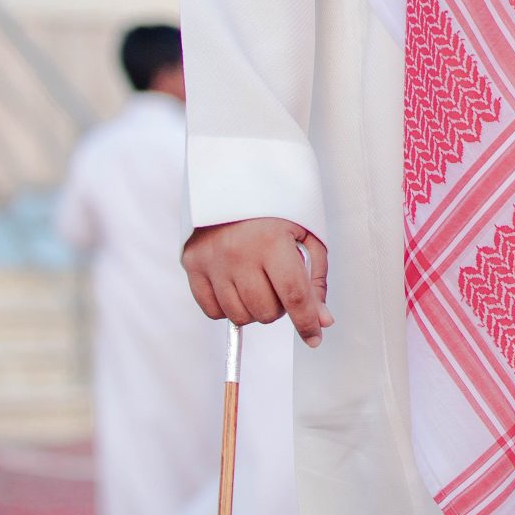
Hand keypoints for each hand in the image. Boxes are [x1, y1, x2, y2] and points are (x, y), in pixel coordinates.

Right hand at [183, 217, 333, 347]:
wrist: (232, 177)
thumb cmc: (275, 206)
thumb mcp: (306, 233)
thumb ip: (316, 279)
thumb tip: (322, 320)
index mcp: (271, 241)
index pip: (294, 296)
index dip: (307, 321)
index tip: (315, 337)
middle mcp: (238, 254)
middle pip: (266, 312)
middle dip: (281, 308)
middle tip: (281, 284)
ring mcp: (212, 261)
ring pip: (240, 316)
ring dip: (256, 309)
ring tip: (260, 281)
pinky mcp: (192, 264)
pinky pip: (213, 310)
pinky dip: (229, 307)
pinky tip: (238, 285)